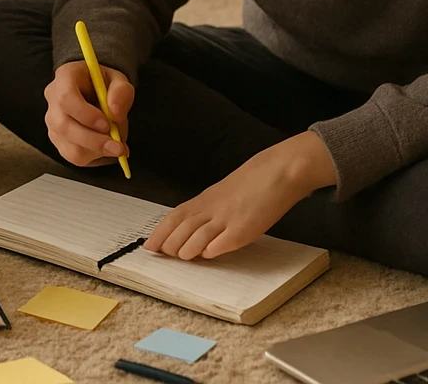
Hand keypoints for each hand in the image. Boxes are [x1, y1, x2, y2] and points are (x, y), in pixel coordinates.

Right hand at [43, 60, 133, 166]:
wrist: (95, 91)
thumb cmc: (103, 84)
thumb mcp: (118, 80)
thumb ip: (121, 92)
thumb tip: (115, 113)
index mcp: (65, 77)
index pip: (66, 97)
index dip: (85, 114)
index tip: (107, 124)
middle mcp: (53, 99)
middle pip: (63, 126)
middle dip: (93, 140)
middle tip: (117, 146)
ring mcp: (53, 121)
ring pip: (68, 145)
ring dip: (96, 150)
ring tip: (116, 145)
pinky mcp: (58, 139)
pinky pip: (73, 155)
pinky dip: (94, 156)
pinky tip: (106, 148)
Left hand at [144, 130, 337, 259]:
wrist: (278, 170)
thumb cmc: (253, 181)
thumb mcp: (223, 192)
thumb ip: (209, 209)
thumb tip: (194, 229)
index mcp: (206, 199)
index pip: (175, 217)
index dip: (160, 232)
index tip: (149, 245)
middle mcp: (212, 209)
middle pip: (181, 230)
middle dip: (169, 245)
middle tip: (165, 255)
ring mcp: (227, 220)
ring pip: (195, 239)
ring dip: (186, 251)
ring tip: (184, 257)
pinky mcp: (244, 230)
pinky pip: (221, 244)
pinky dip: (211, 252)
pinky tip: (208, 255)